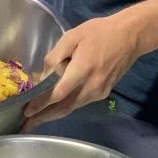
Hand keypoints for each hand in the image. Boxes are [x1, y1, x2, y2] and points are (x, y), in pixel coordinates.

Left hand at [22, 13, 142, 131]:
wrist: (130, 36)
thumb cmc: (99, 32)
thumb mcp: (72, 36)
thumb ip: (55, 56)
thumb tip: (43, 76)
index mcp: (82, 70)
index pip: (58, 93)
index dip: (41, 104)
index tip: (27, 111)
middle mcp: (91, 86)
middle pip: (64, 107)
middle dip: (44, 117)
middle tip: (27, 125)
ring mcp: (99, 91)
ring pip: (72, 107)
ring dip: (54, 114)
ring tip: (37, 119)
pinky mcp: (104, 92)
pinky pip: (81, 102)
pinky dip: (66, 106)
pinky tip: (55, 107)